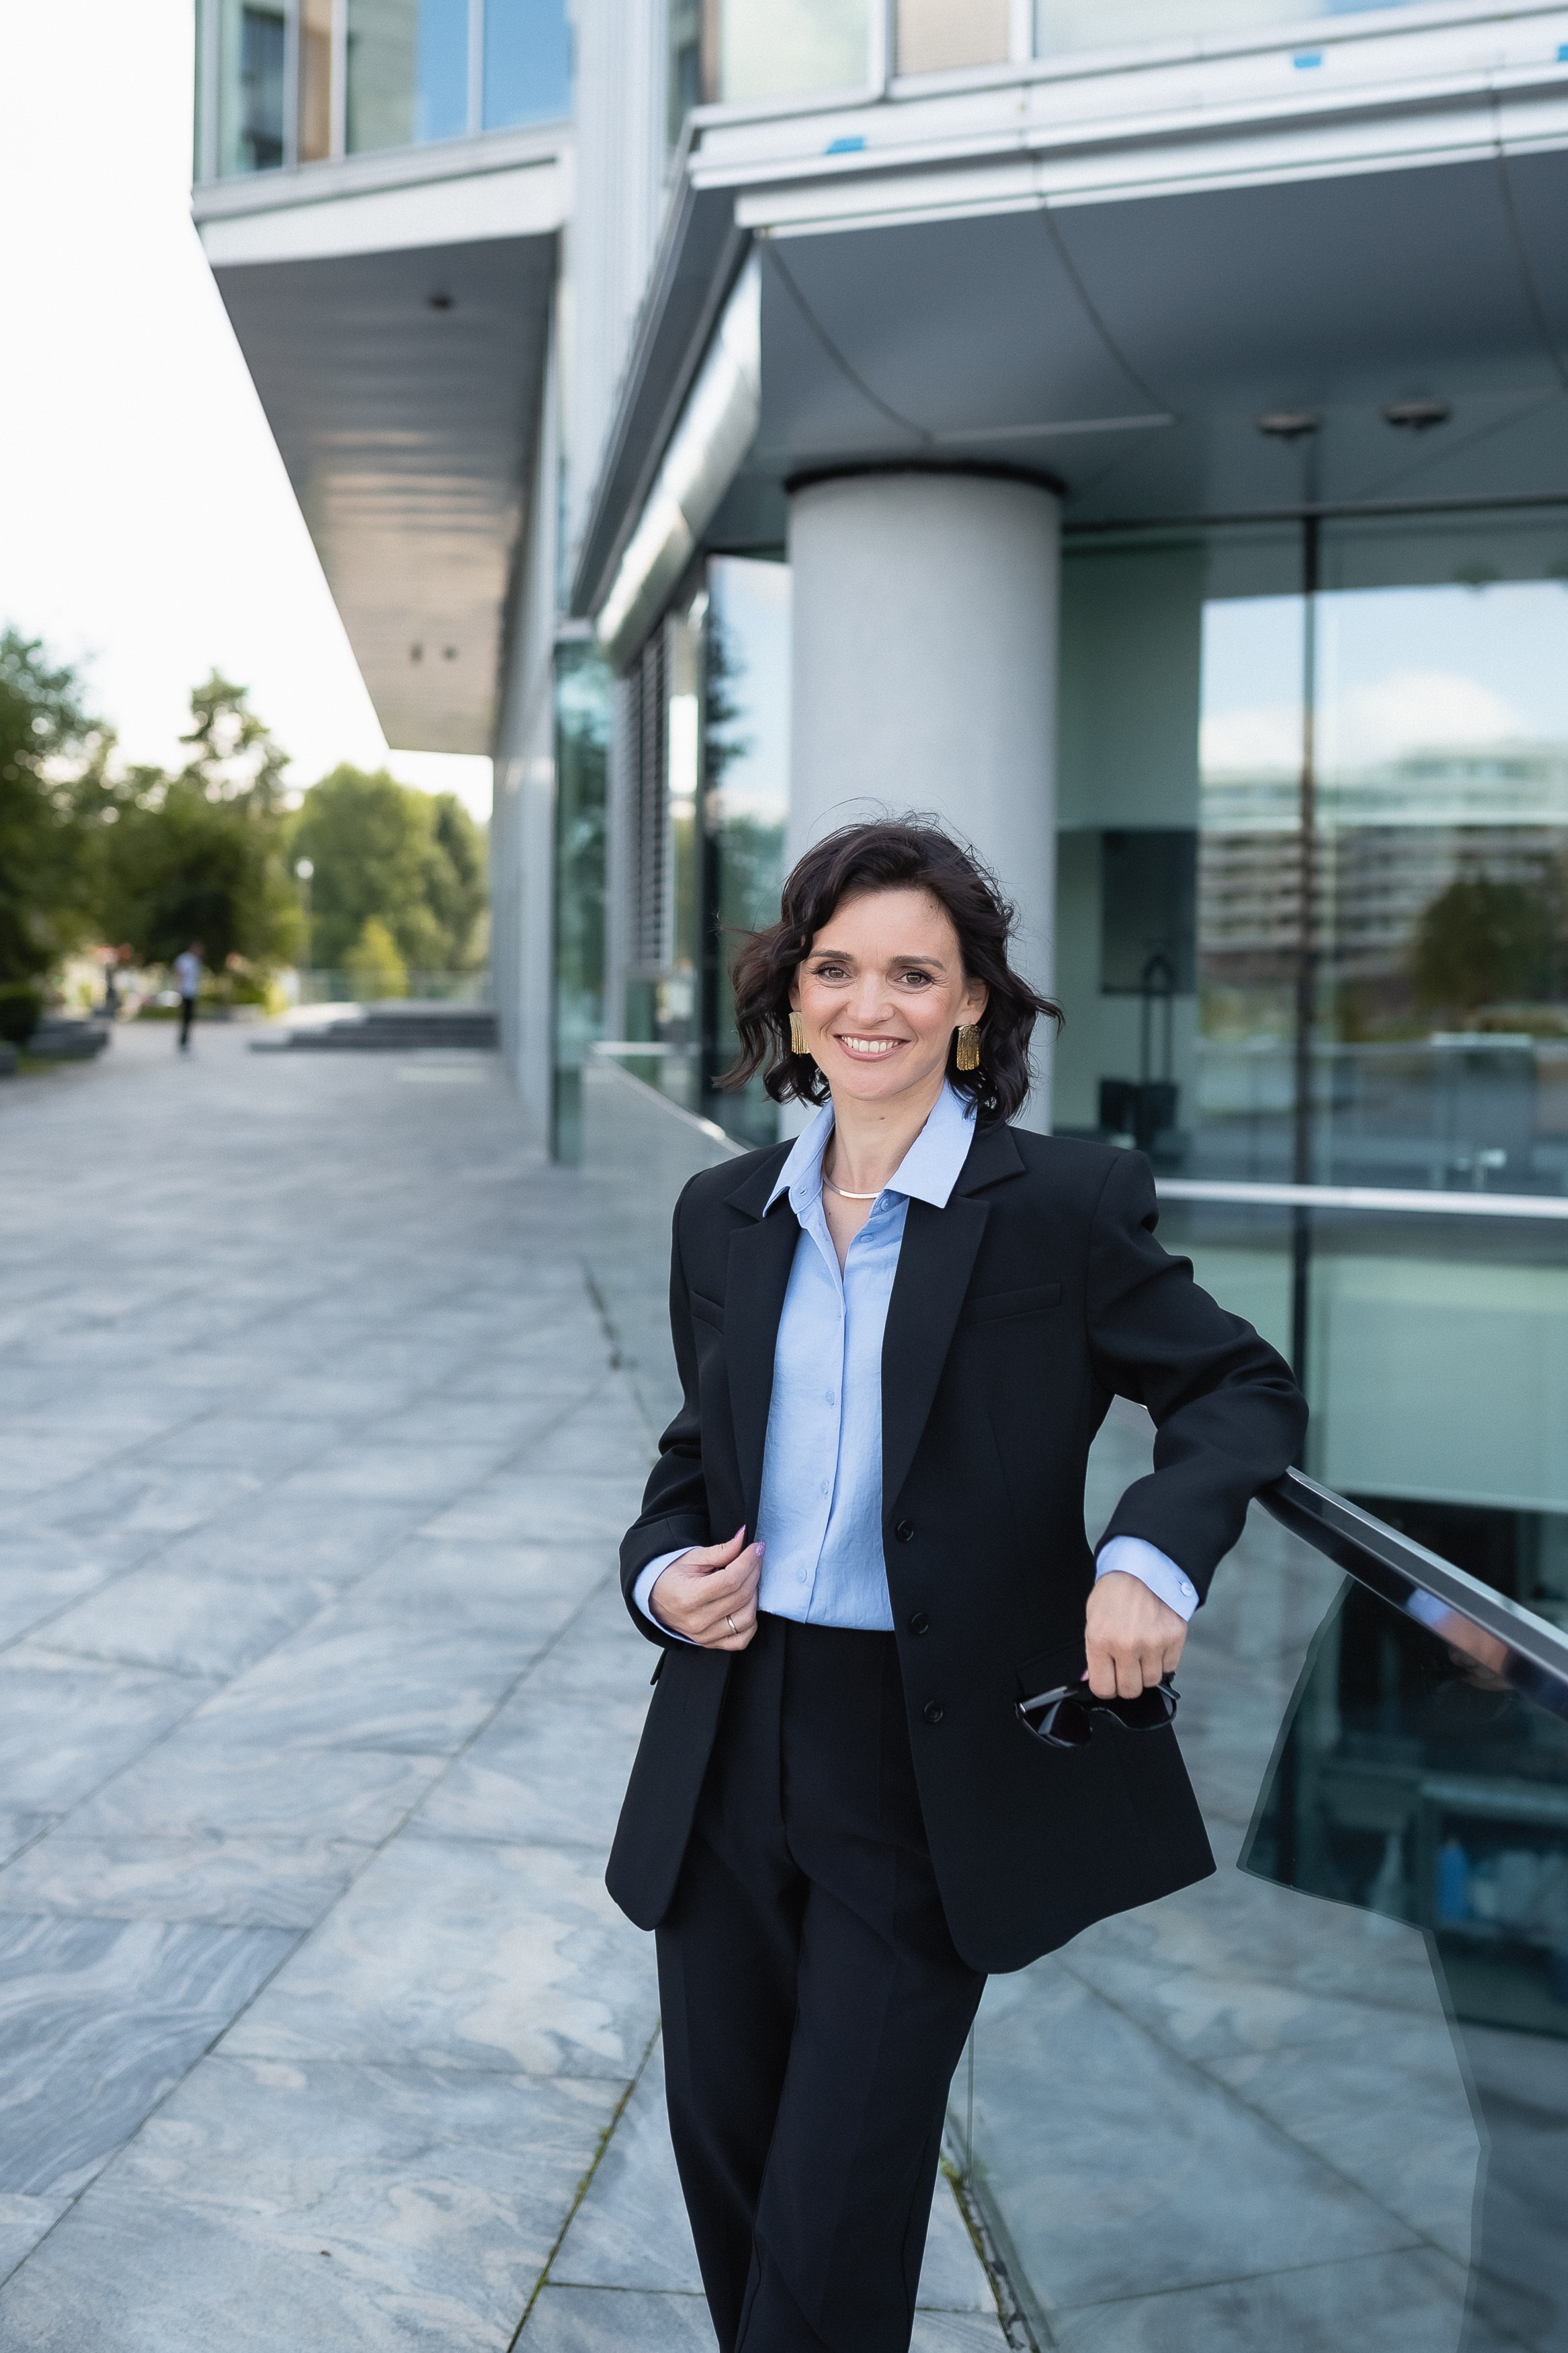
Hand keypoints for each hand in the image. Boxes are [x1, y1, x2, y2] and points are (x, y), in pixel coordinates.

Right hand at [650, 1526, 762, 1650]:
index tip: (756, 1547)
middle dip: (754, 1572)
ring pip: (746, 1618)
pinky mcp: (712, 1643)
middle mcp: (697, 1620)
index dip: (748, 1561)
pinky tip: (746, 1604)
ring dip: (754, 1595)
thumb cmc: (673, 1577)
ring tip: (748, 1579)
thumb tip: (744, 1538)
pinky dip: (751, 1622)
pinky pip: (742, 1638)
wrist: (656, 1600)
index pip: (730, 1580)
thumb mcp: (692, 1558)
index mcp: (688, 1597)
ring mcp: (705, 1635)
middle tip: (755, 1557)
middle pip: (741, 1596)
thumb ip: (720, 1551)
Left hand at [1084, 1571, 1186, 1699]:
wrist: (1145, 1565)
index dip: (1106, 1687)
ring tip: (1141, 1651)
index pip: (1103, 1688)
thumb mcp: (1094, 1618)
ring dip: (1146, 1672)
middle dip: (1127, 1682)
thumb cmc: (1116, 1590)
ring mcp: (1153, 1643)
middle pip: (1130, 1690)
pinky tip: (1155, 1644)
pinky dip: (1163, 1661)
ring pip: (1151, 1681)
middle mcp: (1127, 1645)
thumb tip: (1091, 1678)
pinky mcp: (1174, 1638)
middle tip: (1126, 1667)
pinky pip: (1170, 1668)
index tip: (1109, 1681)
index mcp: (1101, 1640)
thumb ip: (1094, 1652)